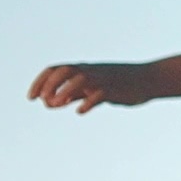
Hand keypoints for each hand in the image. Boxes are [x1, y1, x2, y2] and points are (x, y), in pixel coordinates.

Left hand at [28, 62, 155, 112]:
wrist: (149, 79)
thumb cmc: (117, 84)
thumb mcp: (91, 88)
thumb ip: (71, 93)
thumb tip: (49, 102)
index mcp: (83, 69)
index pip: (55, 70)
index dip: (40, 82)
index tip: (31, 99)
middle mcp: (90, 71)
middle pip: (64, 71)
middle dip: (50, 84)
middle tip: (42, 100)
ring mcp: (103, 79)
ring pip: (80, 78)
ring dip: (66, 90)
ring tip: (57, 104)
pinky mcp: (116, 89)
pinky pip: (100, 93)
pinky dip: (89, 101)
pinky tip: (81, 111)